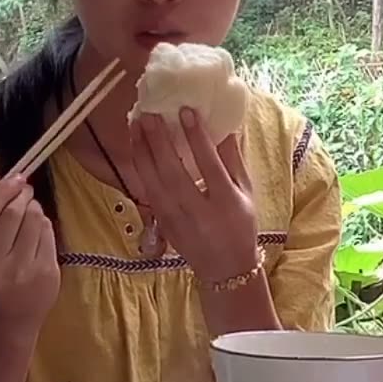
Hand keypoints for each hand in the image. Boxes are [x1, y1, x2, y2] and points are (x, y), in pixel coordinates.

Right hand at [0, 174, 58, 324]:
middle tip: (23, 191)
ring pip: (34, 219)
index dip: (2, 190)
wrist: (8, 316)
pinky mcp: (46, 274)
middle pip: (12, 213)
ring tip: (29, 209)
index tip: (13, 178)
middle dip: (20, 195)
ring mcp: (22, 272)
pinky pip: (47, 233)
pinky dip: (43, 224)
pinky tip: (36, 229)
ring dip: (33, 206)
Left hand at [129, 108, 257, 282]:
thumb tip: (225, 127)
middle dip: (159, 141)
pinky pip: (148, 192)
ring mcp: (177, 220)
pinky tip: (136, 149)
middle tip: (150, 114)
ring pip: (154, 182)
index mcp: (226, 202)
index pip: (209, 165)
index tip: (186, 111)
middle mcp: (199, 212)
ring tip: (135, 125)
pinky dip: (140, 169)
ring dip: (142, 152)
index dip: (196, 138)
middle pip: (174, 173)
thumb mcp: (246, 194)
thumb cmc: (240, 226)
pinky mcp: (163, 225)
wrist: (225, 270)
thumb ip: (234, 161)